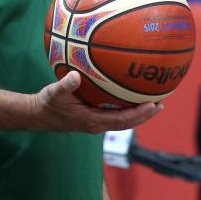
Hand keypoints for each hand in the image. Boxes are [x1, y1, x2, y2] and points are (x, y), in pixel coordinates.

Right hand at [32, 71, 162, 132]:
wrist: (39, 114)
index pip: (120, 120)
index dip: (137, 114)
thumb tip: (75, 76)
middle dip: (145, 116)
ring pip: (123, 120)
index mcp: (92, 121)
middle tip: (161, 104)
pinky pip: (116, 113)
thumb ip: (65, 85)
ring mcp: (97, 121)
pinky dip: (128, 107)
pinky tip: (133, 94)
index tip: (152, 105)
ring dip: (139, 113)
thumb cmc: (48, 103)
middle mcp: (98, 124)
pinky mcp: (95, 116)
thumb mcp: (53, 93)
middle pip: (127, 123)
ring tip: (155, 102)